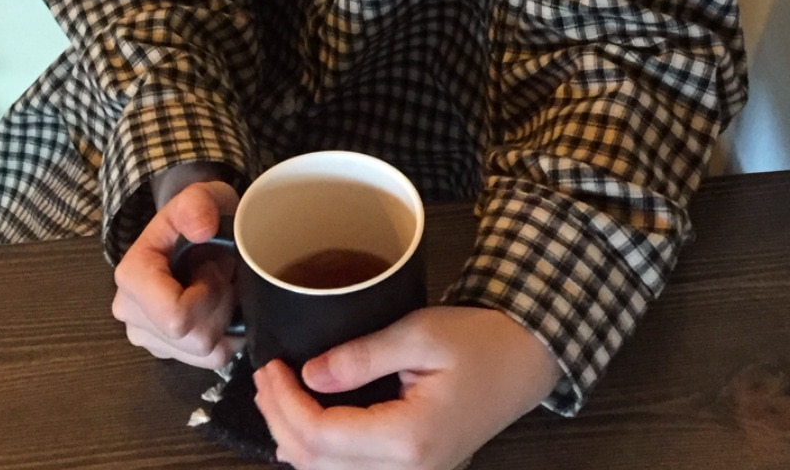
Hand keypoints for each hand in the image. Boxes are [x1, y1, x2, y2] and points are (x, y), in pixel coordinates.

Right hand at [111, 177, 240, 367]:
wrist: (195, 231)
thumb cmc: (198, 215)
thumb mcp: (201, 196)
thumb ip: (197, 204)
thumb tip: (202, 230)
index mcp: (132, 277)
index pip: (176, 317)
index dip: (209, 293)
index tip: (213, 264)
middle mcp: (131, 314)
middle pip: (195, 337)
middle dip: (221, 304)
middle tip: (220, 272)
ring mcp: (148, 338)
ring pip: (206, 352)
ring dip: (225, 318)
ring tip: (219, 286)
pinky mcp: (167, 352)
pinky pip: (210, 360)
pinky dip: (226, 334)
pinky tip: (219, 305)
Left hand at [253, 305, 560, 469]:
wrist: (525, 360)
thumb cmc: (481, 341)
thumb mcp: (420, 333)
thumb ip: (362, 356)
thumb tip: (309, 373)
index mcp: (410, 440)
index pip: (322, 437)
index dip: (285, 402)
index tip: (269, 365)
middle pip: (317, 465)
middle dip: (279, 420)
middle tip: (264, 376)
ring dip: (294, 437)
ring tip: (276, 393)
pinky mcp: (411, 469)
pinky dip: (319, 449)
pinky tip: (306, 417)